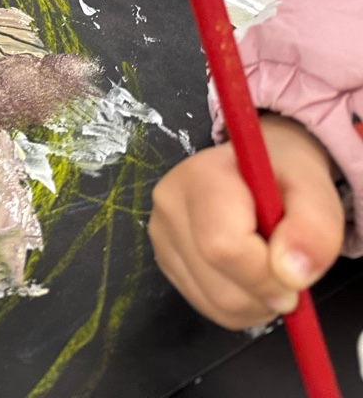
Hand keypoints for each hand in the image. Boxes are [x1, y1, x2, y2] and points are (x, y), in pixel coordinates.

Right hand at [148, 114, 344, 329]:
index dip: (267, 275)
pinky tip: (250, 278)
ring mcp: (161, 236)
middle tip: (288, 270)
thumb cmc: (284, 176)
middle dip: (267, 294)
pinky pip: (209, 307)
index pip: (223, 247)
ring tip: (270, 269)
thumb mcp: (314, 189)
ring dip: (258, 304)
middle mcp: (169, 206)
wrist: (254, 168)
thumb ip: (315, 228)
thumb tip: (291, 275)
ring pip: (215, 303)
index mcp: (200, 177)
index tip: (297, 276)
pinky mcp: (165, 261)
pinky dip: (242, 308)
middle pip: (220, 286)